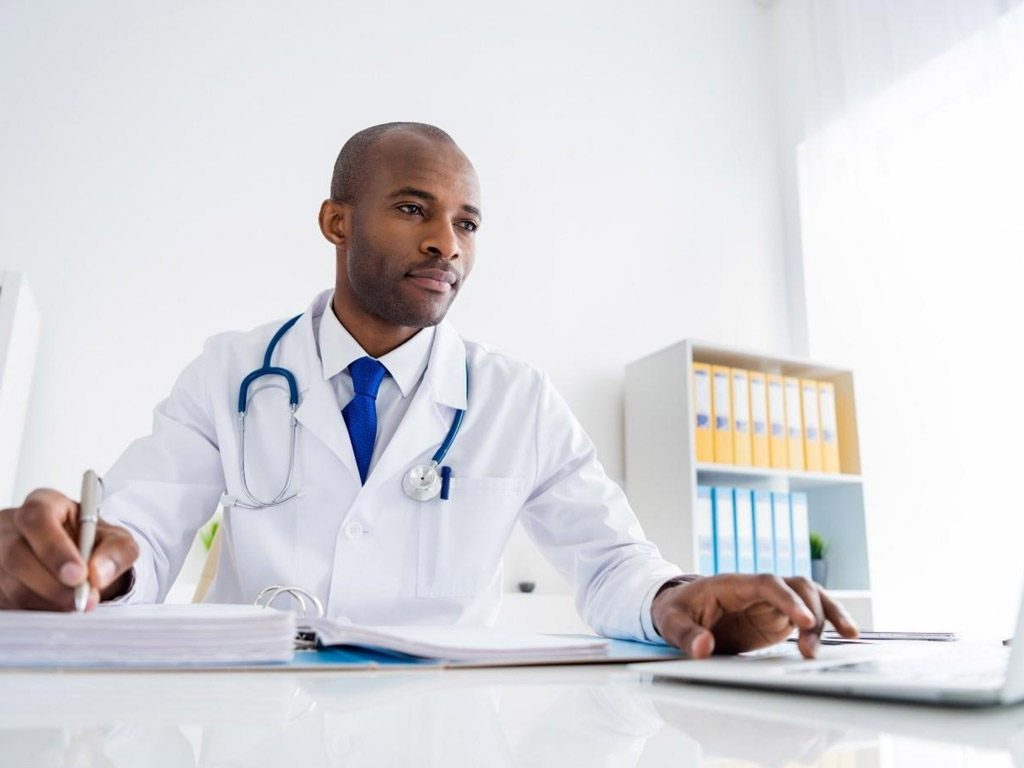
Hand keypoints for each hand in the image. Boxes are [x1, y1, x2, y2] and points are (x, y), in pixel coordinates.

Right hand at [0, 488, 138, 610]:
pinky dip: (36, 609)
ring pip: (11, 584)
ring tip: (75, 604)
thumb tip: (98, 575)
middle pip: (16, 554)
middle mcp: (12, 526)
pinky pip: (9, 602)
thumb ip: (116, 552)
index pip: (37, 518)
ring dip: (46, 600)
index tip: (79, 575)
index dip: (55, 549)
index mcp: (43, 504)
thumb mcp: (117, 541)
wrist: (81, 561)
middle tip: (80, 600)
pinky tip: (57, 607)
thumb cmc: (94, 543)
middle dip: (51, 583)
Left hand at [651, 573, 858, 658]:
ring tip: (843, 638)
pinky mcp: (779, 616)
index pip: (767, 583)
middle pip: (796, 587)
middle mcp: (757, 589)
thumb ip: (685, 635)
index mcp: (732, 584)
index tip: (803, 621)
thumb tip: (703, 647)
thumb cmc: (675, 612)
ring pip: (810, 595)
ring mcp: (771, 601)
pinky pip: (810, 612)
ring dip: (827, 615)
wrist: (680, 610)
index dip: (787, 599)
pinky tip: (847, 635)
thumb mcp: (670, 623)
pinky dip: (829, 620)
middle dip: (811, 613)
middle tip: (810, 650)